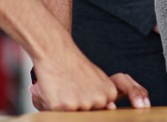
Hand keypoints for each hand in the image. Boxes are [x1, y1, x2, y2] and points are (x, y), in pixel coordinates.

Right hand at [30, 49, 150, 109]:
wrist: (56, 52)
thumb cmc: (74, 65)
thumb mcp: (96, 78)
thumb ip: (103, 94)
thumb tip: (112, 108)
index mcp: (110, 94)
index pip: (98, 110)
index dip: (85, 97)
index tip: (81, 86)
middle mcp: (100, 101)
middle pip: (85, 113)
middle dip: (75, 102)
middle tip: (71, 85)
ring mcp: (84, 105)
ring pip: (71, 114)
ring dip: (64, 104)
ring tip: (64, 86)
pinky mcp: (66, 107)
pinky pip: (57, 112)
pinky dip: (54, 103)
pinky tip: (57, 89)